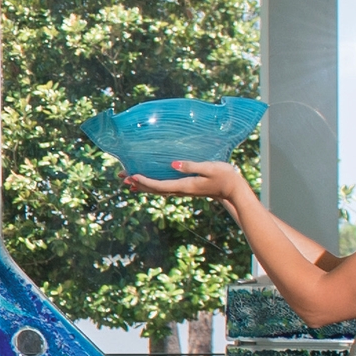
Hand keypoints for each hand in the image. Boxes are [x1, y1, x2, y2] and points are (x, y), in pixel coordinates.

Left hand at [125, 159, 247, 199]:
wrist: (233, 190)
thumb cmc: (224, 176)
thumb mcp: (209, 168)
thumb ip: (191, 166)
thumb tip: (173, 164)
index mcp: (184, 185)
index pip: (160, 185)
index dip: (145, 181)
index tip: (132, 176)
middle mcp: (181, 190)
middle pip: (154, 189)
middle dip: (138, 184)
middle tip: (122, 177)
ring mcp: (182, 190)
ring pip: (158, 190)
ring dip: (142, 185)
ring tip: (128, 181)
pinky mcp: (185, 188)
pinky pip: (164, 188)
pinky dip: (152, 185)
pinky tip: (146, 183)